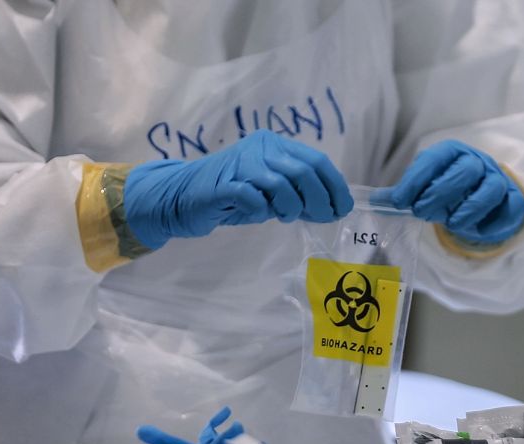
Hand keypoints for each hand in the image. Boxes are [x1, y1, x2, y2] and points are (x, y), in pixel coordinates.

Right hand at [123, 130, 352, 249]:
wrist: (181, 197)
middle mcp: (260, 148)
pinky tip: (256, 214)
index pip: (316, 161)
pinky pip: (252, 198)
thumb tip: (330, 207)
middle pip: (304, 172)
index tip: (342, 208)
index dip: (335, 186)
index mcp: (274, 145)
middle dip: (320, 200)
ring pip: (282, 184)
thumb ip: (296, 193)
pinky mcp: (223, 184)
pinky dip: (260, 211)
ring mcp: (241, 163)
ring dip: (290, 208)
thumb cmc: (231, 195)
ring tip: (284, 216)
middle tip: (321, 218)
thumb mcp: (269, 191)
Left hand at [389, 140, 523, 245]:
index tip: (399, 200)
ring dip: (468, 208)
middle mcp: (477, 162)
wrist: (483, 193)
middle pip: (465, 170)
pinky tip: (475, 231)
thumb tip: (373, 201)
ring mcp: (498, 180)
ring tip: (450, 223)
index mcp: (452, 153)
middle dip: (441, 192)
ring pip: (490, 189)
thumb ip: (402, 195)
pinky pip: (508, 209)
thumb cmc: (447, 189)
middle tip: (421, 212)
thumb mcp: (423, 188)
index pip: (435, 159)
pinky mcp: (513, 200)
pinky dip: (492, 222)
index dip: (416, 179)